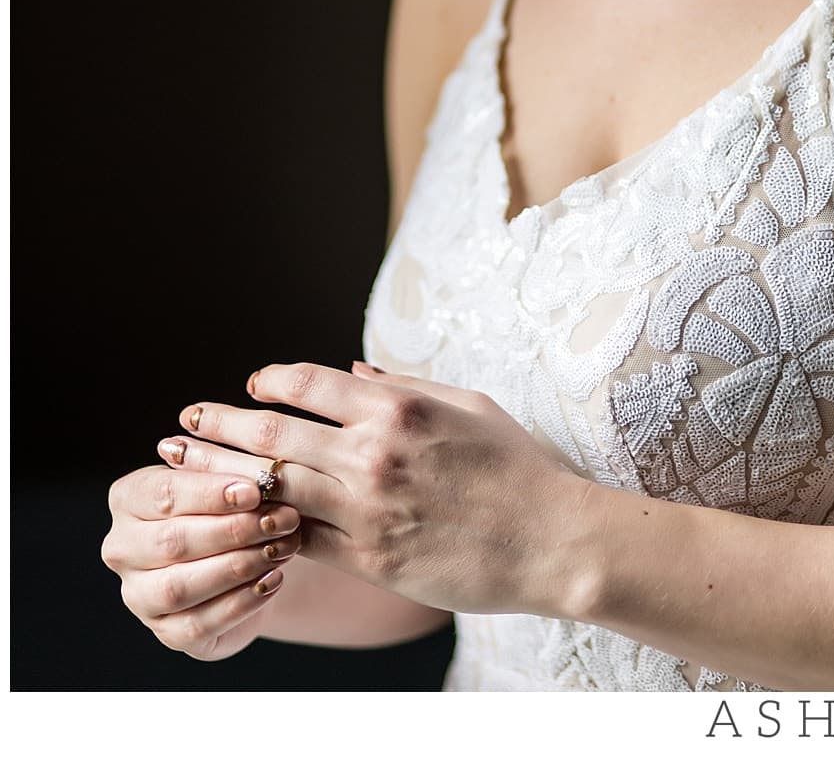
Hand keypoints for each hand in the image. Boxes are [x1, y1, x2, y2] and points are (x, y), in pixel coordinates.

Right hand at [101, 453, 301, 659]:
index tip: (255, 491)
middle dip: (232, 531)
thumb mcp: (233, 481)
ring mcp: (139, 595)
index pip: (161, 494)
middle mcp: (123, 549)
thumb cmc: (236, 506)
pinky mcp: (167, 632)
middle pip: (171, 542)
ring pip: (179, 587)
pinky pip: (199, 624)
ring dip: (237, 567)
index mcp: (129, 500)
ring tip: (282, 549)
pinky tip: (273, 581)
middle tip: (282, 520)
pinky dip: (241, 603)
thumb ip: (235, 471)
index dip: (209, 493)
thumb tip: (258, 467)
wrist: (250, 556)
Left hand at [166, 362, 587, 616]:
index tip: (252, 383)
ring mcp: (365, 508)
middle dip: (220, 424)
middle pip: (273, 434)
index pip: (309, 384)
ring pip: (271, 487)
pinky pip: (295, 540)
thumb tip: (354, 375)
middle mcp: (374, 453)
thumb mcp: (472, 408)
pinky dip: (261, 529)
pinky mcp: (366, 557)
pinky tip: (234, 523)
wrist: (549, 540)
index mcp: (401, 409)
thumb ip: (408, 388)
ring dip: (220, 476)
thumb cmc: (519, 469)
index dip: (270, 380)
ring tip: (185, 468)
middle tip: (186, 420)